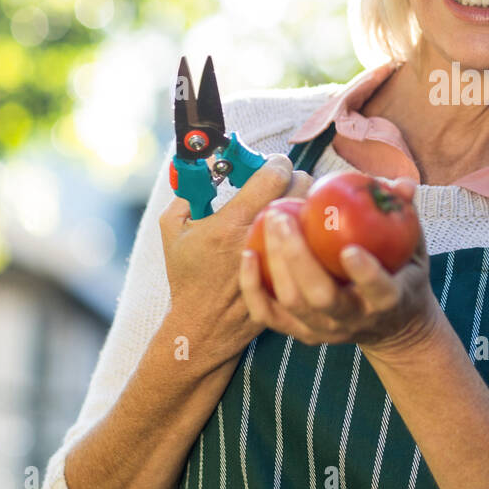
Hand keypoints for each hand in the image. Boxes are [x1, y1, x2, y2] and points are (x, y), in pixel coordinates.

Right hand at [159, 153, 313, 369]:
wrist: (202, 325)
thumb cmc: (187, 277)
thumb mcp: (172, 232)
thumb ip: (185, 194)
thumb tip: (201, 170)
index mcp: (232, 222)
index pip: (273, 176)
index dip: (277, 162)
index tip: (274, 163)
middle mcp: (260, 237)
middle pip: (301, 189)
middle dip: (297, 178)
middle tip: (288, 181)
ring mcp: (280, 257)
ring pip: (312, 214)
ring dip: (308, 203)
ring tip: (296, 205)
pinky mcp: (292, 274)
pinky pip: (316, 243)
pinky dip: (314, 231)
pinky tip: (304, 230)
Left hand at [238, 176, 440, 358]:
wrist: (392, 327)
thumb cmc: (401, 275)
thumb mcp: (414, 249)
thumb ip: (407, 216)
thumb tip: (402, 183)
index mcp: (389, 300)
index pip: (379, 291)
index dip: (365, 273)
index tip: (349, 249)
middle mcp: (354, 320)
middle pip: (321, 297)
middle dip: (298, 257)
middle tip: (283, 216)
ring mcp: (324, 330)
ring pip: (292, 303)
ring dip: (275, 262)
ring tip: (268, 221)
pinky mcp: (300, 332)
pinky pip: (268, 315)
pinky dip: (254, 287)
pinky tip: (248, 254)